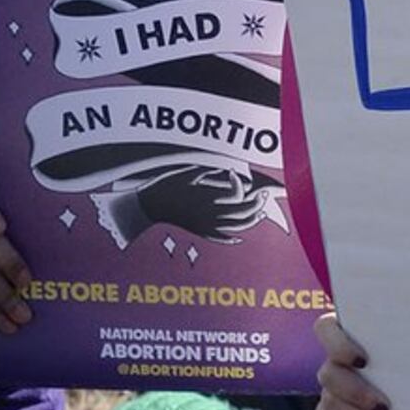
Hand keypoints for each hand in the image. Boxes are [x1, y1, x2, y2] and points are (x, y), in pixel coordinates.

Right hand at [0, 187, 30, 357]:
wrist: (16, 336)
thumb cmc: (34, 293)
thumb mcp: (43, 268)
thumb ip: (46, 249)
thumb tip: (80, 239)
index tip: (1, 227)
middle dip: (9, 260)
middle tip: (28, 283)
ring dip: (7, 296)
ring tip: (24, 315)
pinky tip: (9, 325)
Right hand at [124, 163, 283, 243]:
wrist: (146, 206)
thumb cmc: (164, 186)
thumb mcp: (186, 173)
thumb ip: (208, 172)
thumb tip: (227, 170)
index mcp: (208, 199)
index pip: (237, 195)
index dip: (239, 183)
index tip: (232, 172)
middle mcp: (210, 215)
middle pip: (243, 213)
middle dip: (256, 203)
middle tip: (262, 194)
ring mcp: (205, 226)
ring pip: (236, 227)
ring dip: (251, 219)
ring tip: (259, 211)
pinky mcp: (198, 232)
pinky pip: (219, 239)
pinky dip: (230, 238)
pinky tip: (237, 237)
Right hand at [315, 313, 394, 409]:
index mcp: (350, 333)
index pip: (325, 329)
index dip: (339, 346)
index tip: (363, 362)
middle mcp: (335, 358)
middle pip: (328, 373)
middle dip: (355, 393)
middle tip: (384, 406)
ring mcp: (330, 385)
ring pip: (329, 399)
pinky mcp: (329, 408)